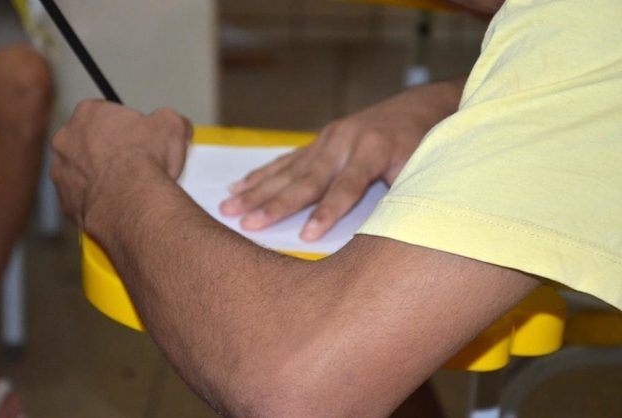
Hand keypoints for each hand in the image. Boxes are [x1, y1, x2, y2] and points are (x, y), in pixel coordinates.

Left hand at [51, 100, 191, 228]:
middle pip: (89, 141)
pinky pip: (82, 197)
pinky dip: (97, 199)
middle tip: (134, 162)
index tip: (139, 138)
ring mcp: (61, 171)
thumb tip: (176, 125)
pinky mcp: (65, 200)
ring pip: (82, 171)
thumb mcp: (172, 125)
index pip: (106, 114)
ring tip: (127, 185)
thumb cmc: (145, 161)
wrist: (133, 200)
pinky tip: (117, 201)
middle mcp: (67, 139)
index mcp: (88, 113)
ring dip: (100, 175)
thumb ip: (169, 120)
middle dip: (109, 150)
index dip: (126, 127)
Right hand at [219, 79, 463, 240]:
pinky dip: (262, 174)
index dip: (327, 213)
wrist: (421, 109)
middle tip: (247, 223)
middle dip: (275, 204)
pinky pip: (286, 161)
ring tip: (228, 206)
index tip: (306, 237)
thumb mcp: (422, 170)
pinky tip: (238, 184)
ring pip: (288, 170)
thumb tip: (376, 233)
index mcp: (373, 150)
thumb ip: (398, 197)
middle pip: (306, 179)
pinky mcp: (319, 142)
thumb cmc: (423, 148)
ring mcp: (328, 140)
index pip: (346, 188)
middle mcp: (345, 142)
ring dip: (257, 190)